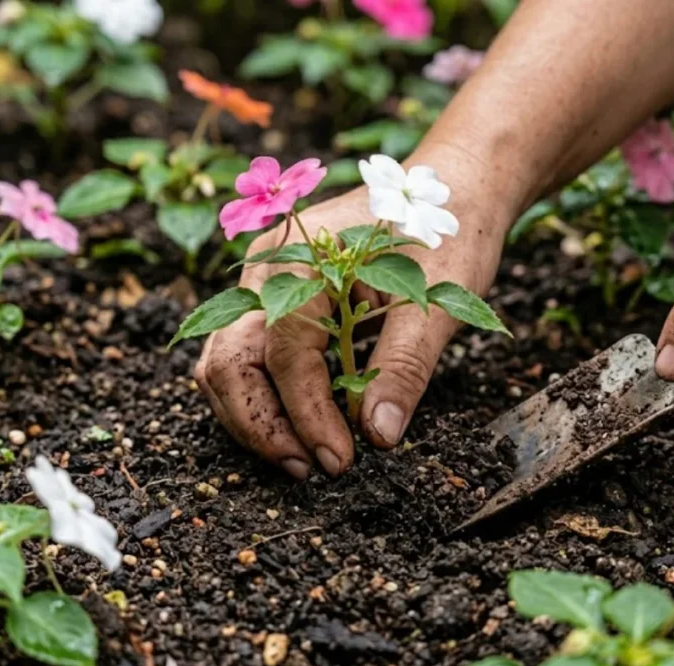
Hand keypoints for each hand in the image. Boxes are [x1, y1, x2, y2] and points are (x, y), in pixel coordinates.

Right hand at [193, 148, 512, 478]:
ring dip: (253, 416)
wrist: (447, 188)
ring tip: (301, 456)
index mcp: (304, 260)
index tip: (339, 460)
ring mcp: (261, 281)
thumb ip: (403, 367)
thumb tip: (376, 435)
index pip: (287, 355)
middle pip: (231, 361)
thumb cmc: (445, 236)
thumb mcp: (437, 303)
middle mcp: (267, 269)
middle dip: (263, 425)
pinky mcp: (270, 295)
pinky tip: (296, 424)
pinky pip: (243, 353)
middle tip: (310, 468)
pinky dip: (261, 394)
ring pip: (225, 361)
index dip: (308, 415)